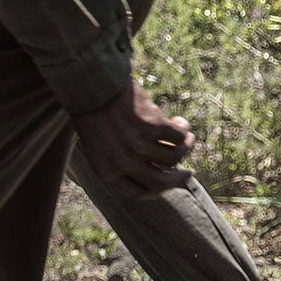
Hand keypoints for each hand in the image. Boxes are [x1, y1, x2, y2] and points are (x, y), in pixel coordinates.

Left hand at [71, 79, 194, 195]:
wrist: (92, 89)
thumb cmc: (94, 116)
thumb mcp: (99, 148)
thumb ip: (120, 162)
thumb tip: (156, 169)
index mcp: (107, 172)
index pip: (138, 192)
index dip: (156, 190)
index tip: (165, 183)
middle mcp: (123, 162)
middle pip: (161, 183)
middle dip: (178, 181)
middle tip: (188, 174)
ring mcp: (138, 145)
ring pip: (174, 157)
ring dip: (184, 148)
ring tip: (186, 138)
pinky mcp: (152, 126)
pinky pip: (178, 136)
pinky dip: (183, 130)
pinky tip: (180, 122)